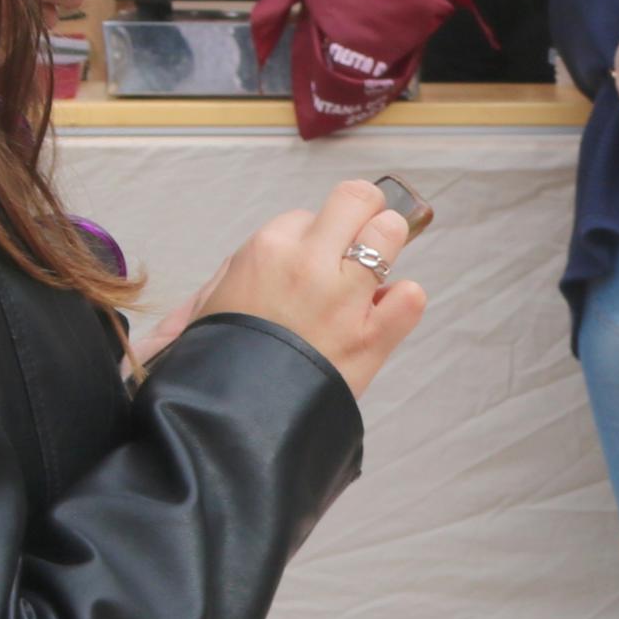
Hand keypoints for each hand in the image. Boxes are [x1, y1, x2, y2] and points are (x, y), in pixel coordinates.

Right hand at [137, 179, 427, 395]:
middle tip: (355, 248)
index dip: (310, 240)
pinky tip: (380, 317)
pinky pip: (411, 296)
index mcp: (267, 248)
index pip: (307, 215)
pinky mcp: (370, 338)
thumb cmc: (216, 361)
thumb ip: (236, 271)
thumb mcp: (208, 302)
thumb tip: (257, 262)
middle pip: (359, 199)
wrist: (225, 419)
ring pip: (391, 232)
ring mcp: (343, 298)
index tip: (304, 268)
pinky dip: (402, 304)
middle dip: (361, 218)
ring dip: (386, 251)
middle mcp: (309, 263)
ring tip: (369, 281)